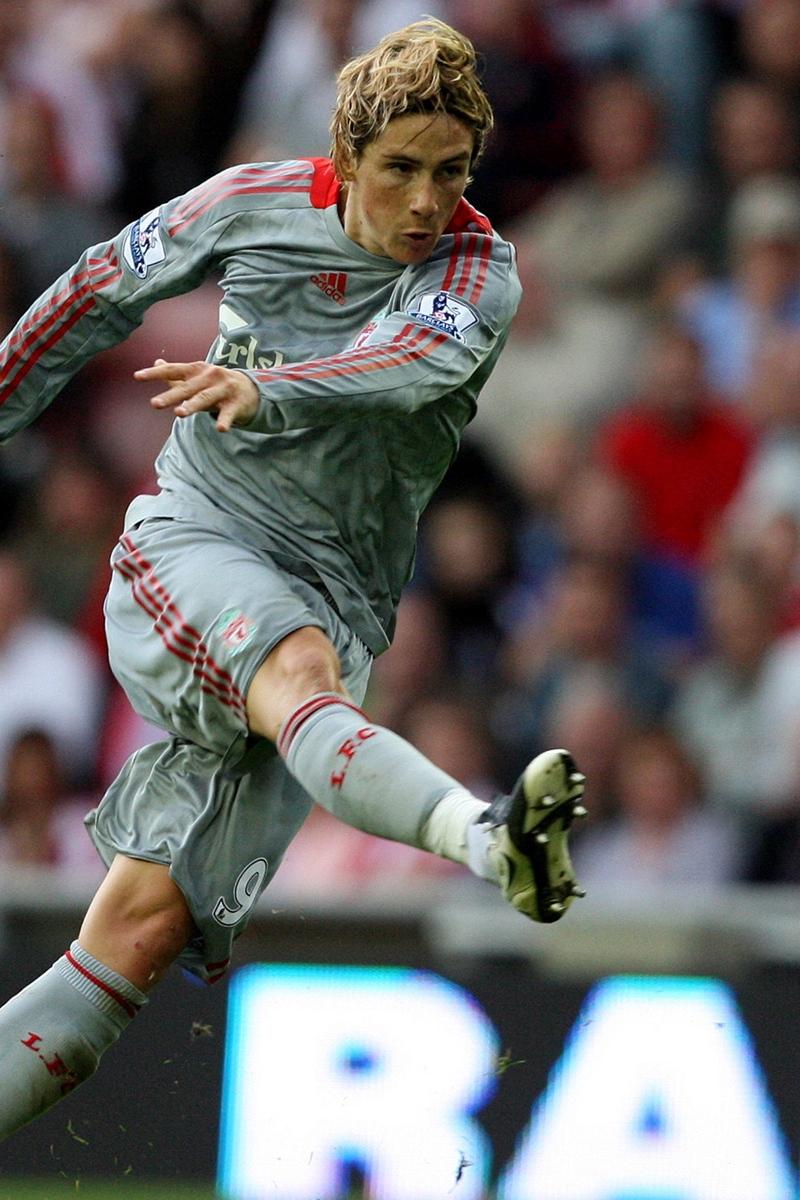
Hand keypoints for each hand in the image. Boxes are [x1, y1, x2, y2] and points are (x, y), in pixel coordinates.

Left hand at [134, 359, 258, 431]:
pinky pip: (229, 414)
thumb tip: (156, 362)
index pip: (173, 370)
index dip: (155, 373)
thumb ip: (176, 374)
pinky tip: (220, 429)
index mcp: (197, 370)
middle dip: (171, 395)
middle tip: (154, 404)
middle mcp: (209, 377)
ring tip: (179, 413)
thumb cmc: (217, 384)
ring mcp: (223, 389)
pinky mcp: (236, 404)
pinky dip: (225, 420)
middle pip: (187, 388)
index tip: (137, 376)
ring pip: (205, 398)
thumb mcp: (197, 377)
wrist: (251, 388)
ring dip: (192, 405)